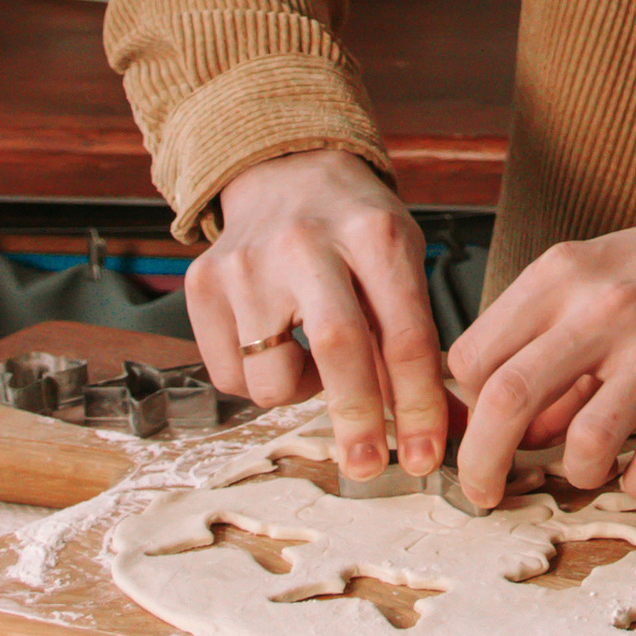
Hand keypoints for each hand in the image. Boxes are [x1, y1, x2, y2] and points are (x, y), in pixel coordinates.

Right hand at [186, 148, 449, 481]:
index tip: (425, 455)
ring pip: (272, 378)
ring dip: (301, 393)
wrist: (286, 169)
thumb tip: (434, 429)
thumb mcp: (399, 261)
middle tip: (368, 467)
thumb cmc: (354, 226)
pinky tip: (274, 340)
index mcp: (374, 233)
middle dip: (357, 420)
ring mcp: (247, 262)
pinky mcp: (202, 281)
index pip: (406, 333)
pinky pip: (229, 375)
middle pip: (337, 347)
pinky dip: (258, 379)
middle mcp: (307, 243)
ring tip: (313, 358)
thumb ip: (410, 340)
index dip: (419, 404)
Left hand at [445, 193, 635, 512]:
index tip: (480, 429)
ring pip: (580, 446)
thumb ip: (552, 338)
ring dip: (573, 477)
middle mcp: (606, 307)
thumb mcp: (604, 272)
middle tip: (486, 492)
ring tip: (589, 469)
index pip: (474, 356)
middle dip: (481, 466)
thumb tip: (516, 427)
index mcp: (566, 271)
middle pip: (507, 401)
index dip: (466, 406)